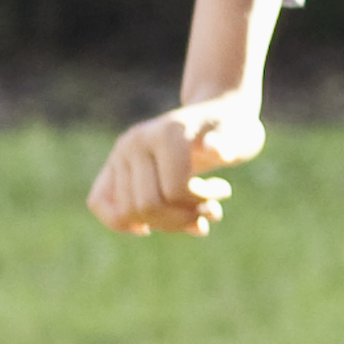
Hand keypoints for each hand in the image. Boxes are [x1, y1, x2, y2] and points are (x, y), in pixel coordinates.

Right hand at [89, 92, 263, 235]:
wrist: (216, 115)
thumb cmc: (233, 130)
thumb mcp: (243, 136)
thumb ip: (229, 145)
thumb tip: (215, 150)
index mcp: (167, 133)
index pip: (174, 190)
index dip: (199, 203)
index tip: (222, 192)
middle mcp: (136, 141)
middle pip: (147, 205)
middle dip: (182, 218)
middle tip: (211, 208)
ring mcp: (120, 153)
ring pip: (127, 211)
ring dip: (164, 223)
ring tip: (194, 212)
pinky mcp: (113, 165)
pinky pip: (99, 202)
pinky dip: (123, 222)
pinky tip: (149, 228)